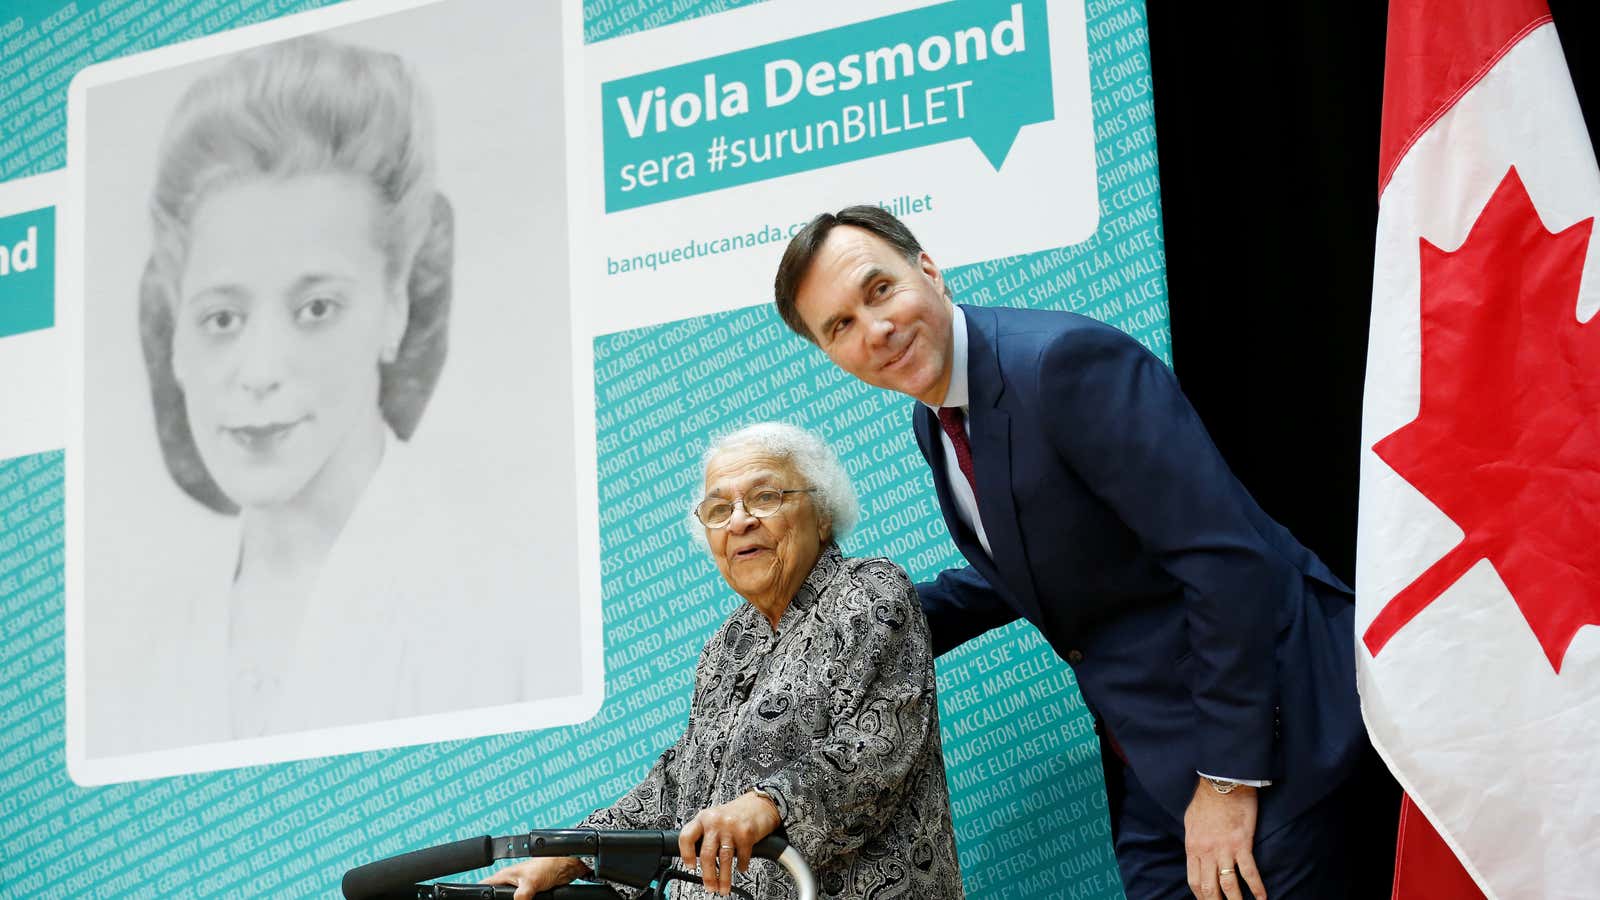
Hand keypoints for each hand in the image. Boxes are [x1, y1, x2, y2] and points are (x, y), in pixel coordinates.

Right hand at [480, 856, 587, 899]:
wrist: (565, 867)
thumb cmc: (548, 864)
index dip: (479, 893)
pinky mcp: (529, 893)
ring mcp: (519, 888)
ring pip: (508, 899)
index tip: (478, 899)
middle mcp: (510, 881)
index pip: (484, 885)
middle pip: (496, 895)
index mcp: (504, 875)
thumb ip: (521, 895)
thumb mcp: (531, 882)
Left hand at [677, 791, 782, 895]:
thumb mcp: (715, 818)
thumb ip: (705, 834)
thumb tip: (696, 859)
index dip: (686, 854)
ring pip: (724, 859)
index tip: (691, 867)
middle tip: (710, 887)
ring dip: (724, 878)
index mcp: (703, 818)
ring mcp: (731, 827)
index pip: (686, 837)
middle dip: (708, 875)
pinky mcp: (746, 833)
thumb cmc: (736, 813)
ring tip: (723, 888)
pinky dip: (742, 866)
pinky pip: (742, 856)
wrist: (760, 804)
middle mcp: (715, 821)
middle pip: (706, 854)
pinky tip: (741, 869)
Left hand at [1184, 779, 1266, 899]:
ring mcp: (1224, 849)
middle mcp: (1206, 852)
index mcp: (1193, 847)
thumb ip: (1194, 840)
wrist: (1222, 782)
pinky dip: (1256, 887)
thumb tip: (1196, 852)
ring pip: (1228, 885)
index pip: (1194, 881)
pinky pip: (1249, 871)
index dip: (1201, 897)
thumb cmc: (1206, 800)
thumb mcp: (1191, 821)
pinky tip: (1262, 898)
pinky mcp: (1241, 843)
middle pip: (1209, 887)